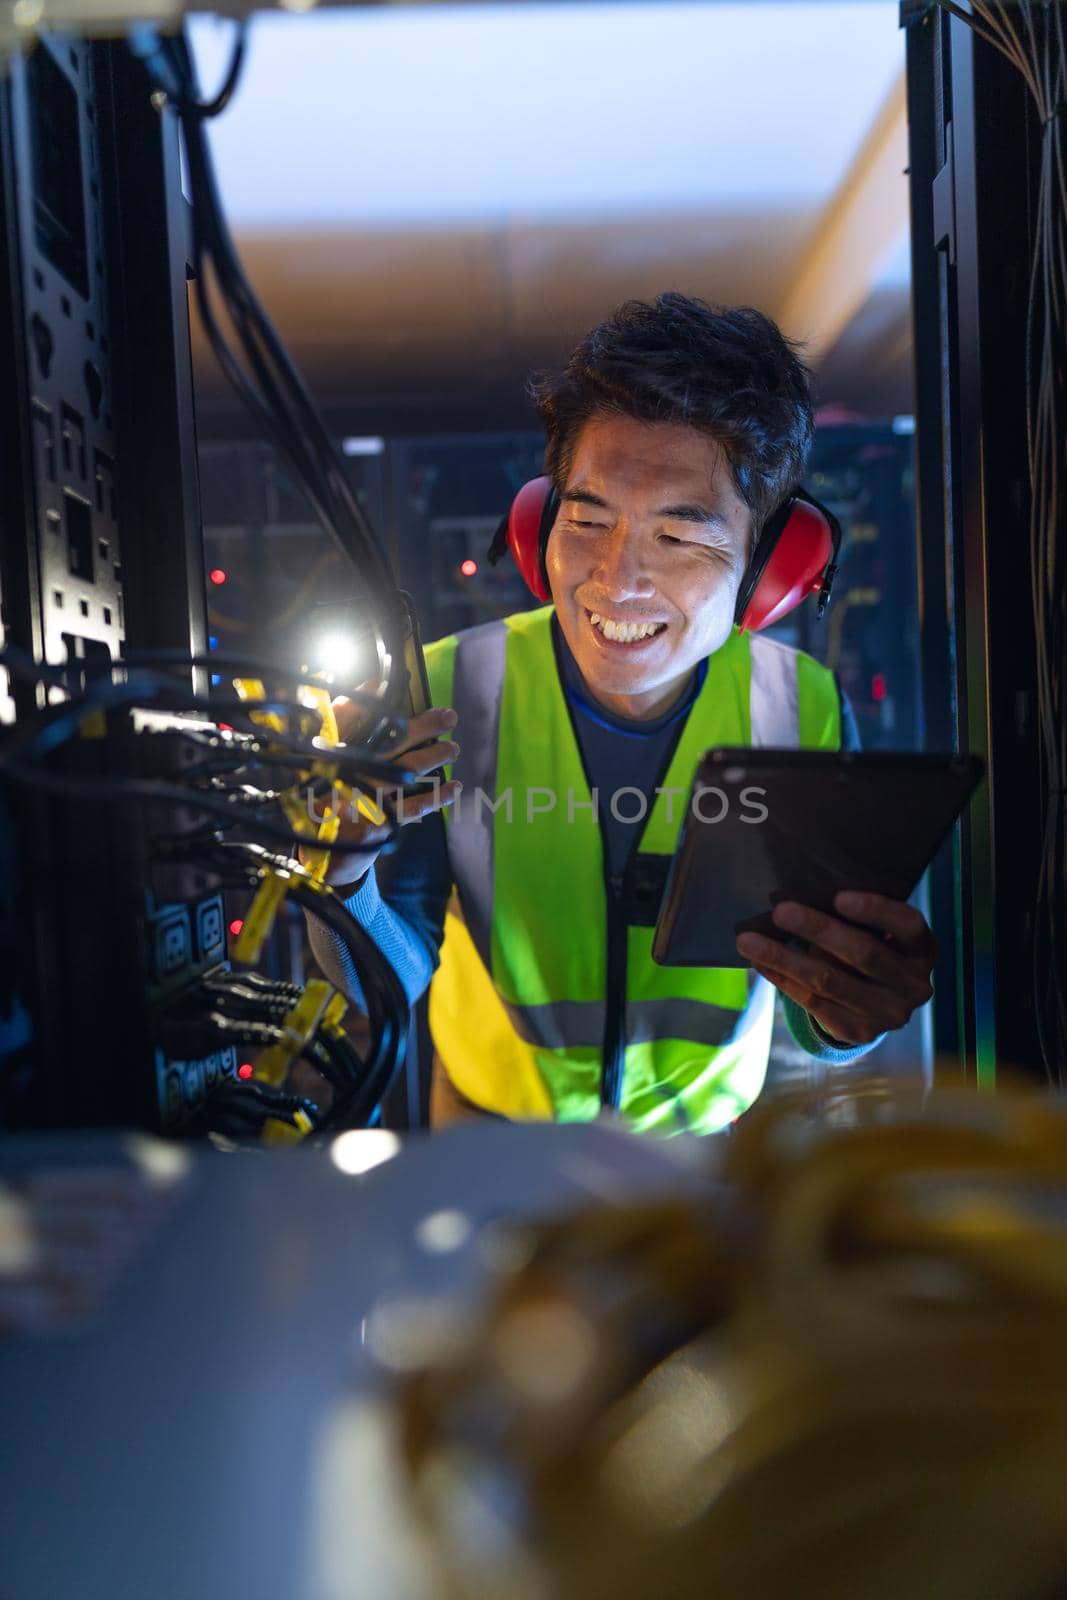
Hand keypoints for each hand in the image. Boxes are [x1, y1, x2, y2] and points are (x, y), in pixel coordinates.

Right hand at [300, 695, 460, 892]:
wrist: (314, 844)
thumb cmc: (323, 785)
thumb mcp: (323, 749)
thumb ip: (344, 714)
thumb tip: (375, 684)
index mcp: (328, 749)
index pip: (350, 716)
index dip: (377, 701)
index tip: (404, 688)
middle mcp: (345, 771)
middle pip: (390, 741)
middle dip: (424, 727)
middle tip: (449, 716)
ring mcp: (362, 797)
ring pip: (407, 771)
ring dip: (434, 758)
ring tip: (453, 749)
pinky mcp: (376, 822)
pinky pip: (412, 808)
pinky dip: (436, 797)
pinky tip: (454, 786)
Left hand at [735, 890, 938, 1046]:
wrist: (879, 1001)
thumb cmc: (873, 945)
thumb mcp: (879, 931)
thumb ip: (855, 918)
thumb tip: (800, 899)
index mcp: (924, 949)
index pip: (907, 925)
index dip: (875, 911)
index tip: (839, 897)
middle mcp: (914, 985)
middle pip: (863, 954)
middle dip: (818, 929)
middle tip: (780, 911)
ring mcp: (889, 1014)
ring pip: (829, 981)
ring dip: (784, 958)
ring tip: (749, 940)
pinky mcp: (859, 1031)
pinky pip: (813, 1002)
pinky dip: (782, 979)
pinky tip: (760, 962)